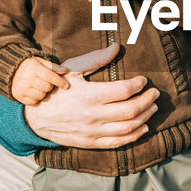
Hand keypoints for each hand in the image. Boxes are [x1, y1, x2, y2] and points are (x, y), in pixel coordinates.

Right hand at [10, 56, 68, 103]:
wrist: (11, 71)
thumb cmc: (29, 66)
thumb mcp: (40, 61)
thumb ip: (52, 66)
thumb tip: (65, 71)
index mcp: (34, 68)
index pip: (50, 76)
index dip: (60, 82)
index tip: (67, 86)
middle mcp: (27, 78)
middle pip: (47, 88)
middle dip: (50, 86)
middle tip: (46, 82)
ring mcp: (22, 88)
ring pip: (42, 96)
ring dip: (43, 93)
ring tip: (39, 87)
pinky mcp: (19, 96)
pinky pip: (34, 102)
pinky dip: (36, 99)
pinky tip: (33, 92)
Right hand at [23, 42, 159, 148]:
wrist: (35, 117)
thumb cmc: (56, 90)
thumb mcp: (72, 71)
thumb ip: (96, 60)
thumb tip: (116, 47)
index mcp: (90, 94)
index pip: (124, 90)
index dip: (139, 85)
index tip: (144, 80)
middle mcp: (93, 115)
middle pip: (131, 110)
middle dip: (148, 101)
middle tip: (155, 94)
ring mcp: (92, 131)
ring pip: (128, 127)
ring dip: (145, 117)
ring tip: (153, 108)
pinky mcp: (91, 143)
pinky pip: (118, 142)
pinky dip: (134, 136)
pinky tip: (143, 127)